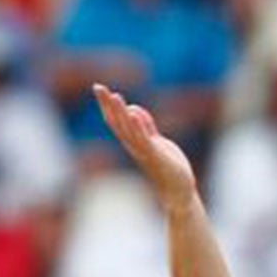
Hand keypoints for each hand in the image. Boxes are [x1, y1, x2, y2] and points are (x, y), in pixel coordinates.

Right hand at [93, 83, 197, 211]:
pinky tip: (133, 115)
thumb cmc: (167, 166)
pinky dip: (139, 127)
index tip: (98, 88)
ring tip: (115, 96)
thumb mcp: (155, 141)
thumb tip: (134, 110)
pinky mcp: (156, 156)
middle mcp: (134, 146)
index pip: (115, 120)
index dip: (106, 105)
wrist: (178, 190)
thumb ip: (146, 127)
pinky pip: (144, 140)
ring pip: (128, 129)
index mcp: (132, 141)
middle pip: (117, 122)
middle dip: (108, 104)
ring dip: (121, 112)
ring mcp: (144, 151)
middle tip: (99, 87)